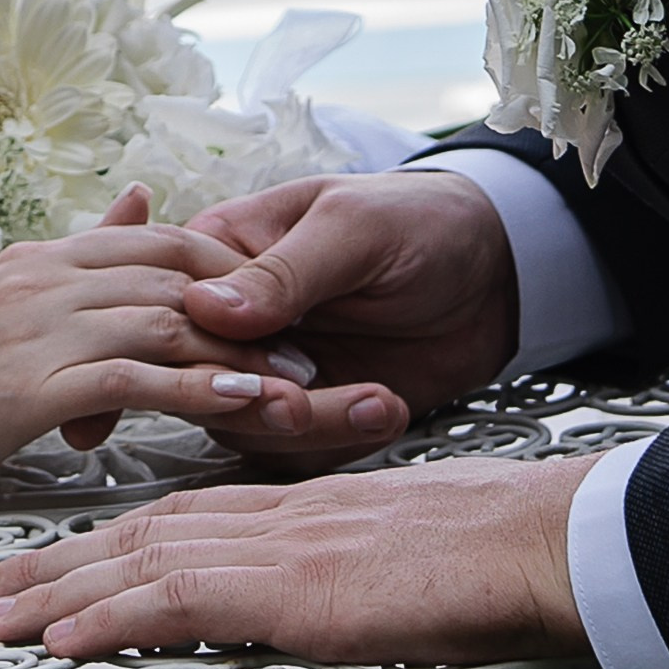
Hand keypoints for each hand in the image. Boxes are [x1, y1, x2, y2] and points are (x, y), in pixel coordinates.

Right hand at [0, 209, 321, 511]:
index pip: (158, 238)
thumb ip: (75, 255)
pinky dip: (194, 388)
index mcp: (36, 260)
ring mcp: (31, 328)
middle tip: (317, 340)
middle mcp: (40, 279)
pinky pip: (131, 379)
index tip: (279, 301)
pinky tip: (243, 403)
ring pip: (162, 321)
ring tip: (302, 380)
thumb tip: (141, 196)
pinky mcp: (24, 385)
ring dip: (240, 351)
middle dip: (253, 304)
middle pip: (174, 272)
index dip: (227, 262)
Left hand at [0, 454, 595, 661]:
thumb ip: (333, 573)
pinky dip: (111, 620)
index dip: (94, 543)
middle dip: (44, 568)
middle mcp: (263, 519)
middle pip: (128, 537)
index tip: (38, 567)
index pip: (166, 520)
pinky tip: (63, 641)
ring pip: (133, 565)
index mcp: (285, 509)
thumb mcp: (386, 555)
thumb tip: (307, 607)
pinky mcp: (288, 588)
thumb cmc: (483, 553)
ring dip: (50, 596)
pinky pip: (179, 603)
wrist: (533, 539)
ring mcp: (271, 549)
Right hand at [170, 166, 519, 460]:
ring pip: (245, 423)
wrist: (499, 271)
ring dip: (310, 425)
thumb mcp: (352, 229)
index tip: (236, 371)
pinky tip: (388, 406)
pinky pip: (297, 448)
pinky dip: (344, 439)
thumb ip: (282, 272)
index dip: (188, 352)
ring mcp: (272, 365)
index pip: (168, 309)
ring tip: (375, 400)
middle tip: (302, 401)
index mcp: (223, 251)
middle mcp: (235, 316)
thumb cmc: (419, 220)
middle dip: (252, 402)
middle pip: (198, 379)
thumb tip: (204, 308)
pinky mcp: (314, 406)